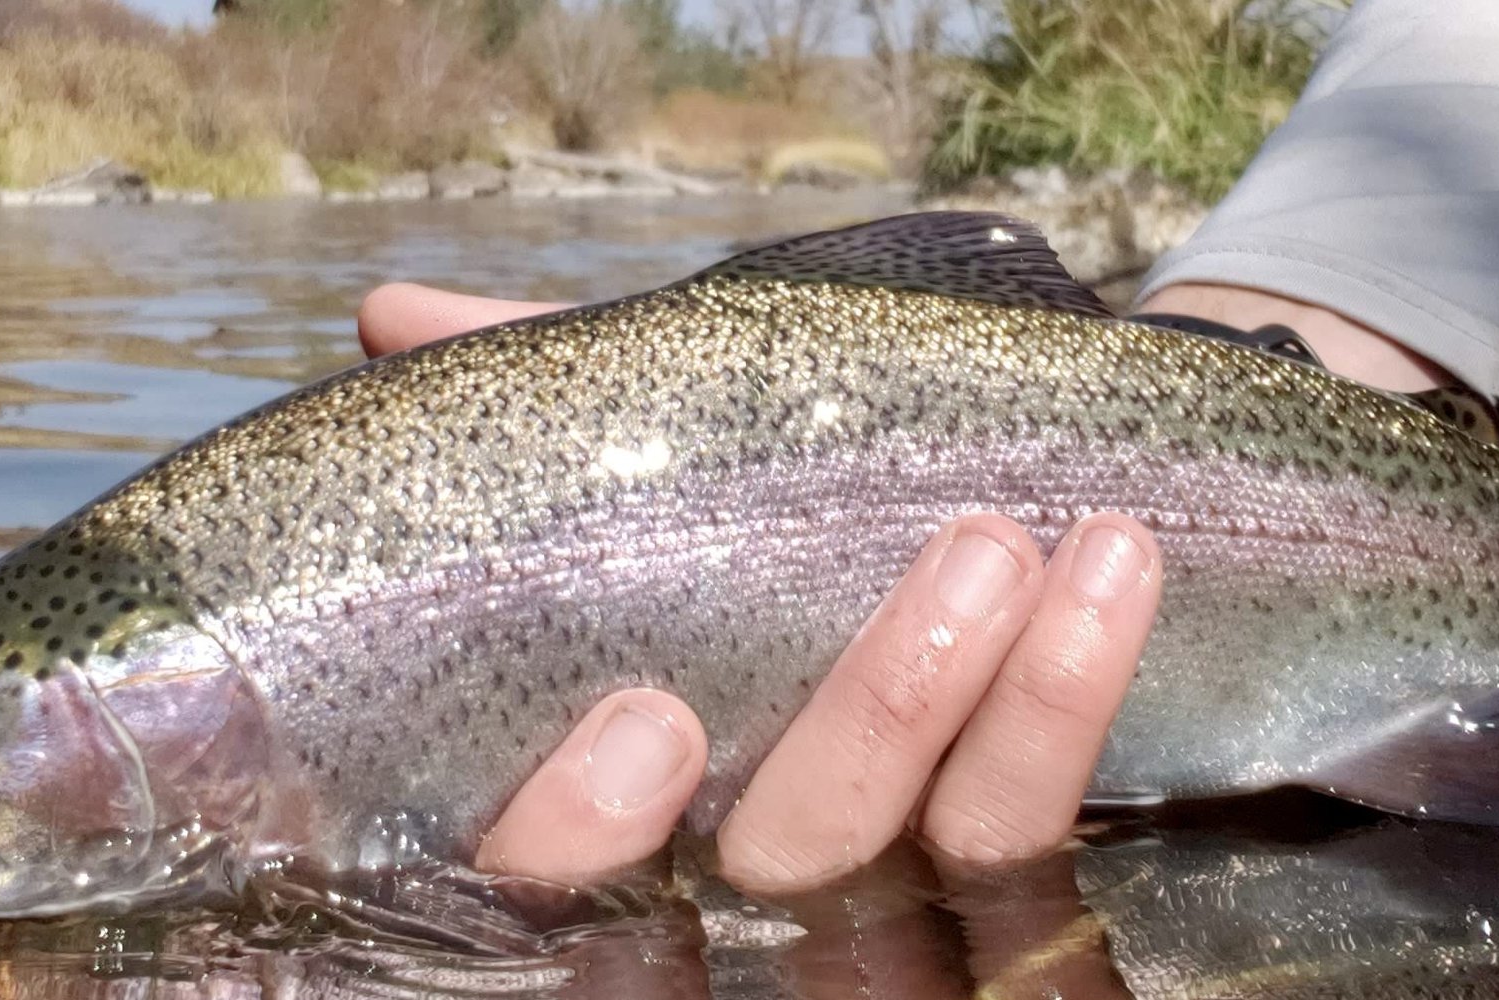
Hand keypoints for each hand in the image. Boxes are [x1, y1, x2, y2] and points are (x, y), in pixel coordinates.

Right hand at [357, 284, 1164, 893]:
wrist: (1003, 475)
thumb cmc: (775, 480)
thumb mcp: (651, 433)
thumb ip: (526, 389)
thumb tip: (392, 319)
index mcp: (622, 785)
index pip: (555, 878)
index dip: (582, 837)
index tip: (646, 715)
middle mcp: (754, 857)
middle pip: (774, 872)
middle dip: (845, 741)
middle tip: (931, 575)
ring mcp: (906, 857)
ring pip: (940, 846)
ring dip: (968, 693)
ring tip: (1004, 542)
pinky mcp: (1023, 841)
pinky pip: (1047, 819)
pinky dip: (1073, 692)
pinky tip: (1106, 566)